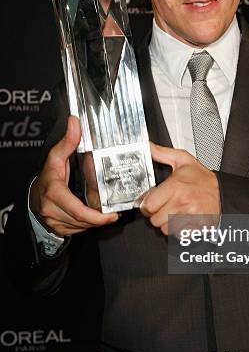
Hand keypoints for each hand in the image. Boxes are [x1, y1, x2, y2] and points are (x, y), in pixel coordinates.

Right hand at [29, 115, 118, 236]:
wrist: (33, 198)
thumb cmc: (47, 178)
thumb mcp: (56, 158)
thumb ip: (68, 141)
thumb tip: (75, 122)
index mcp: (54, 193)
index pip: (78, 210)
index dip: (97, 216)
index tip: (112, 215)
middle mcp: (53, 210)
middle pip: (83, 219)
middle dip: (99, 218)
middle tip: (113, 213)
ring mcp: (56, 222)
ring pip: (82, 226)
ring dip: (94, 221)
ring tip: (103, 212)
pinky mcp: (60, 229)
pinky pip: (79, 229)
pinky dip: (87, 223)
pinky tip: (93, 215)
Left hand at [140, 142, 220, 235]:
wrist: (224, 192)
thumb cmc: (203, 179)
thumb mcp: (183, 160)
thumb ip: (162, 153)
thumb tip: (148, 146)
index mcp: (176, 186)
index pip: (149, 205)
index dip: (147, 204)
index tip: (151, 202)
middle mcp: (182, 202)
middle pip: (155, 219)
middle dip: (156, 214)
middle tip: (164, 207)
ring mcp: (190, 216)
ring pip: (165, 229)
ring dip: (166, 223)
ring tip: (174, 213)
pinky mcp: (196, 227)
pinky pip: (177, 235)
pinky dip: (178, 230)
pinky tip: (181, 220)